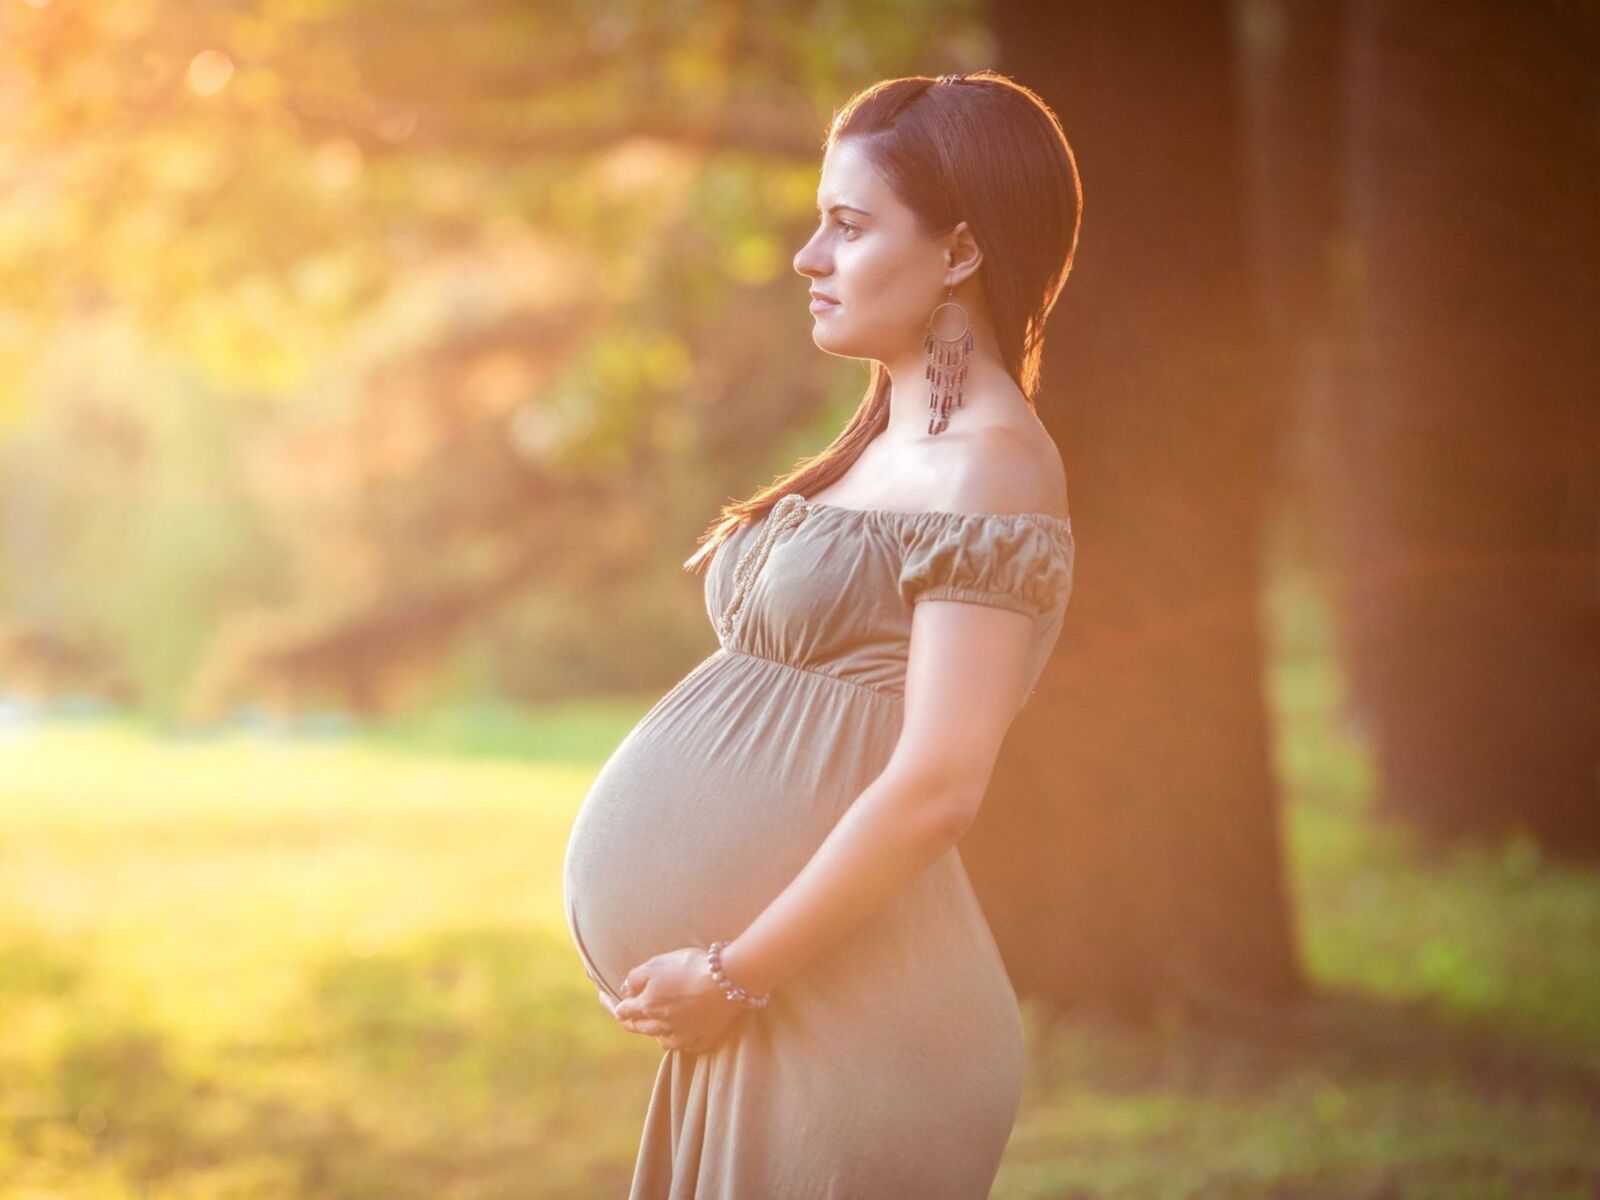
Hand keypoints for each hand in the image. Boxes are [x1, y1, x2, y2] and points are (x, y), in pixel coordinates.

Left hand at [602, 946, 749, 1053]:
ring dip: (653, 1031)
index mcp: (648, 1006)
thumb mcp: (656, 964)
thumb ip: (635, 978)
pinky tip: (680, 1031)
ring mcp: (684, 1036)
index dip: (610, 1003)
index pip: (621, 1011)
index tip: (603, 996)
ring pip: (661, 1039)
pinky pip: (685, 1045)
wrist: (729, 979)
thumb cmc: (690, 966)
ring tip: (653, 1023)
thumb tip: (625, 990)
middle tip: (623, 1013)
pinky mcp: (703, 1040)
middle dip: (629, 1020)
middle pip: (638, 1028)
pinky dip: (679, 1039)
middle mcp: (662, 1026)